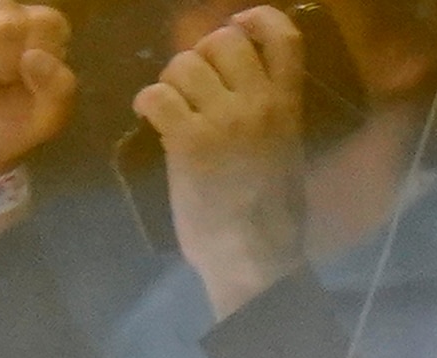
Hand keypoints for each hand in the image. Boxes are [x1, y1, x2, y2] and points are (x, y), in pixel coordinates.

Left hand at [140, 7, 311, 320]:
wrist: (255, 255)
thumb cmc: (271, 212)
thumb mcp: (285, 150)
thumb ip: (270, 115)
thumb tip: (241, 91)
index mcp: (289, 103)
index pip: (283, 37)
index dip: (257, 20)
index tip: (237, 23)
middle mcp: (258, 103)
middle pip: (224, 41)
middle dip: (200, 55)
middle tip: (191, 83)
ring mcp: (223, 121)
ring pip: (185, 64)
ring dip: (170, 79)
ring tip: (170, 105)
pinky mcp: (188, 143)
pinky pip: (158, 96)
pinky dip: (148, 100)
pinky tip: (150, 116)